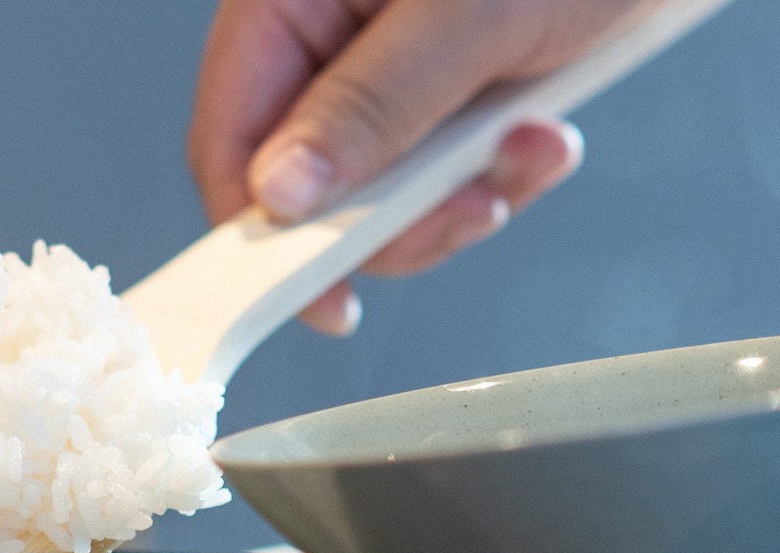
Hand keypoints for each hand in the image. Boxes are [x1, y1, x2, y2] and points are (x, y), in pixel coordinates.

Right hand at [187, 0, 650, 334]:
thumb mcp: (467, 14)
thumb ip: (369, 106)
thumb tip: (280, 192)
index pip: (233, 135)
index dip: (263, 231)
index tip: (316, 297)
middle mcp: (330, 29)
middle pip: (314, 180)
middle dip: (401, 216)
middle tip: (470, 206)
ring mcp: (391, 59)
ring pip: (390, 187)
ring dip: (468, 192)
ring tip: (533, 144)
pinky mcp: (451, 80)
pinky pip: (448, 166)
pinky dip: (501, 169)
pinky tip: (546, 132)